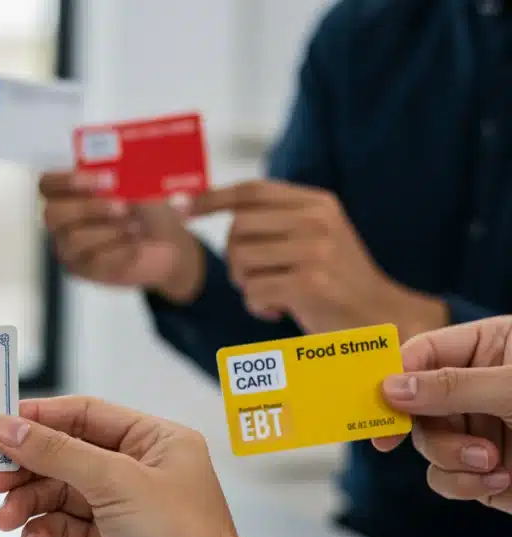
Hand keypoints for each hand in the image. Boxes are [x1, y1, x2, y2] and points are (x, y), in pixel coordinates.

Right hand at [0, 397, 286, 536]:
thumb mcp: (116, 482)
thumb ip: (58, 452)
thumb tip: (13, 428)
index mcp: (155, 442)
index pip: (86, 414)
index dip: (42, 418)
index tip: (1, 423)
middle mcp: (137, 473)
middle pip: (64, 454)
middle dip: (27, 466)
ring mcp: (119, 511)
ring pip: (56, 493)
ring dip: (27, 503)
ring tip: (8, 516)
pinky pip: (59, 528)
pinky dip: (41, 532)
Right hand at [39, 172, 205, 303]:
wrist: (166, 245)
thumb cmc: (146, 211)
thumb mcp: (135, 188)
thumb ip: (118, 178)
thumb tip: (113, 177)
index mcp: (67, 195)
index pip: (47, 184)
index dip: (67, 180)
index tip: (105, 178)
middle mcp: (61, 222)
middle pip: (53, 213)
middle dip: (89, 207)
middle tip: (122, 206)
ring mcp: (68, 248)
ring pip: (75, 239)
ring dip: (110, 230)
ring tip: (136, 227)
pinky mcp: (83, 270)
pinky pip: (94, 260)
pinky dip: (121, 250)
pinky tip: (137, 246)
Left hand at [194, 180, 446, 335]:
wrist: (382, 319)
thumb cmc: (334, 281)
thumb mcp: (313, 237)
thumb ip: (274, 219)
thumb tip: (204, 202)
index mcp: (318, 203)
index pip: (252, 191)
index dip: (212, 198)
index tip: (181, 206)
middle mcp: (318, 220)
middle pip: (237, 229)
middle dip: (233, 259)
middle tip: (254, 278)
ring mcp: (316, 250)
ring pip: (240, 260)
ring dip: (245, 284)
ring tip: (271, 294)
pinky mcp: (311, 283)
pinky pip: (252, 290)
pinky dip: (256, 306)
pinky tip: (279, 311)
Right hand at [376, 317, 511, 512]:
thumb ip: (452, 387)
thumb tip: (391, 389)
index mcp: (489, 349)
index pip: (421, 355)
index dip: (391, 378)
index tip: (372, 406)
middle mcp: (478, 390)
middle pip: (416, 407)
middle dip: (430, 431)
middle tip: (437, 446)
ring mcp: (482, 432)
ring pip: (428, 448)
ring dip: (450, 460)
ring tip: (491, 463)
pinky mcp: (488, 473)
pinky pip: (449, 480)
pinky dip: (465, 484)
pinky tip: (500, 479)